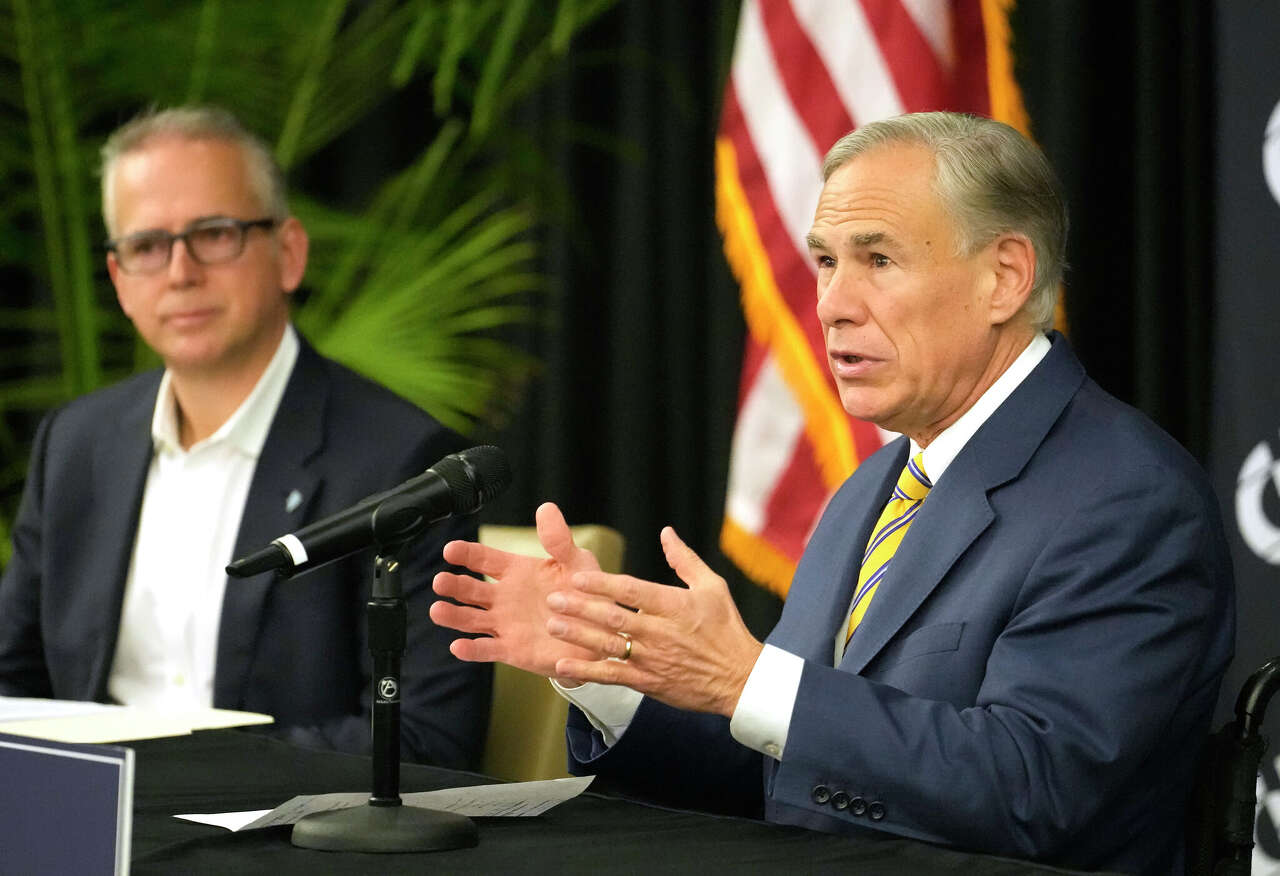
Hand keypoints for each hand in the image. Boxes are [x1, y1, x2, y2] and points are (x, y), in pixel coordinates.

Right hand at [430, 502, 610, 681]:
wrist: (601, 633)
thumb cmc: (588, 593)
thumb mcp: (577, 561)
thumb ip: (559, 539)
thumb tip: (546, 508)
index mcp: (517, 571)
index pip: (484, 559)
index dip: (466, 554)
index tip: (450, 550)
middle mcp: (505, 597)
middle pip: (470, 589)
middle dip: (453, 585)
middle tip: (440, 581)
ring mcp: (506, 624)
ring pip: (471, 619)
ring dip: (453, 616)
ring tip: (437, 610)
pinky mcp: (512, 649)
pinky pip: (488, 649)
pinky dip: (472, 650)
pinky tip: (458, 646)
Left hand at [545, 526, 763, 716]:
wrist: (740, 678)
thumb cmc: (727, 628)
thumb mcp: (712, 587)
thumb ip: (685, 560)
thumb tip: (666, 533)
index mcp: (675, 606)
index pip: (632, 591)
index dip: (603, 584)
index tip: (578, 577)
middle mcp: (660, 632)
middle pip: (614, 618)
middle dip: (581, 608)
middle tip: (553, 599)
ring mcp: (653, 659)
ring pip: (608, 646)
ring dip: (578, 636)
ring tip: (553, 626)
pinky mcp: (649, 682)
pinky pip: (613, 677)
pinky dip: (587, 673)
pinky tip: (563, 667)